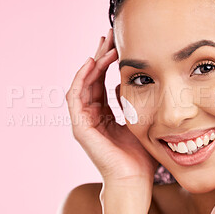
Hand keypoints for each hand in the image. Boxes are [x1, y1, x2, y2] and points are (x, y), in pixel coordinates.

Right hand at [66, 29, 157, 183]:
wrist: (133, 178)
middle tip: (108, 35)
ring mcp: (83, 121)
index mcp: (103, 114)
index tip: (115, 44)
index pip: (101, 81)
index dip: (106, 62)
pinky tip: (91, 63)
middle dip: (99, 56)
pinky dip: (81, 79)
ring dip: (92, 63)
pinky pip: (76, 97)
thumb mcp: (135, 121)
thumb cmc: (138, 155)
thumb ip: (126, 102)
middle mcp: (91, 115)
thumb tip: (123, 82)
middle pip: (91, 79)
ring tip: (104, 45)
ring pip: (82, 84)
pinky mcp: (80, 127)